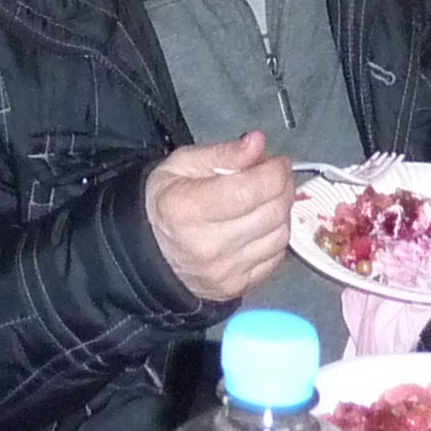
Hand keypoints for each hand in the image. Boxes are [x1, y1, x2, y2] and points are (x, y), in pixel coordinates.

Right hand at [144, 132, 294, 305]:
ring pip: (279, 235)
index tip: (276, 161)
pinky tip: (263, 223)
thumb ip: (223, 152)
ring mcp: (223, 271)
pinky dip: (276, 236)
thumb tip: (257, 143)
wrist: (148, 251)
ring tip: (269, 197)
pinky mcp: (235, 287)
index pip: (249, 190)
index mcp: (187, 209)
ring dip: (282, 210)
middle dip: (282, 186)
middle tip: (275, 174)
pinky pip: (275, 258)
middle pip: (270, 212)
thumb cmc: (167, 202)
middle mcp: (206, 245)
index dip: (273, 172)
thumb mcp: (183, 164)